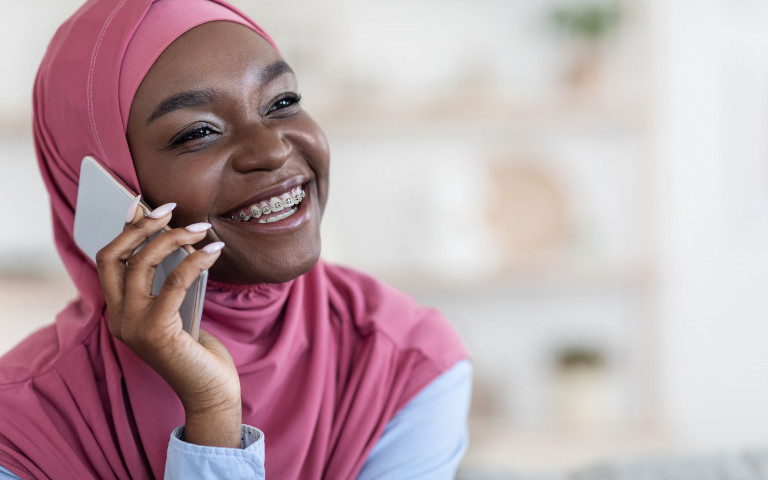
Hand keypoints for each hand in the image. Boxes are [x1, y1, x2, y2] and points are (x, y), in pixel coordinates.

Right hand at [95, 197, 241, 447]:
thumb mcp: (179, 308)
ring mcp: (133, 327)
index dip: (123, 229)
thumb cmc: (198, 349)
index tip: (141, 203)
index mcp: (118, 312)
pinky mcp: (156, 333)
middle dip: (141, 227)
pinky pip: (174, 283)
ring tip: (201, 228)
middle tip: (171, 209)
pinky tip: (216, 251)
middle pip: (113, 257)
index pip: (108, 260)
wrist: (211, 392)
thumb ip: (168, 281)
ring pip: (141, 265)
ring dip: (173, 239)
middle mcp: (118, 319)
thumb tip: (175, 235)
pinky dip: (196, 261)